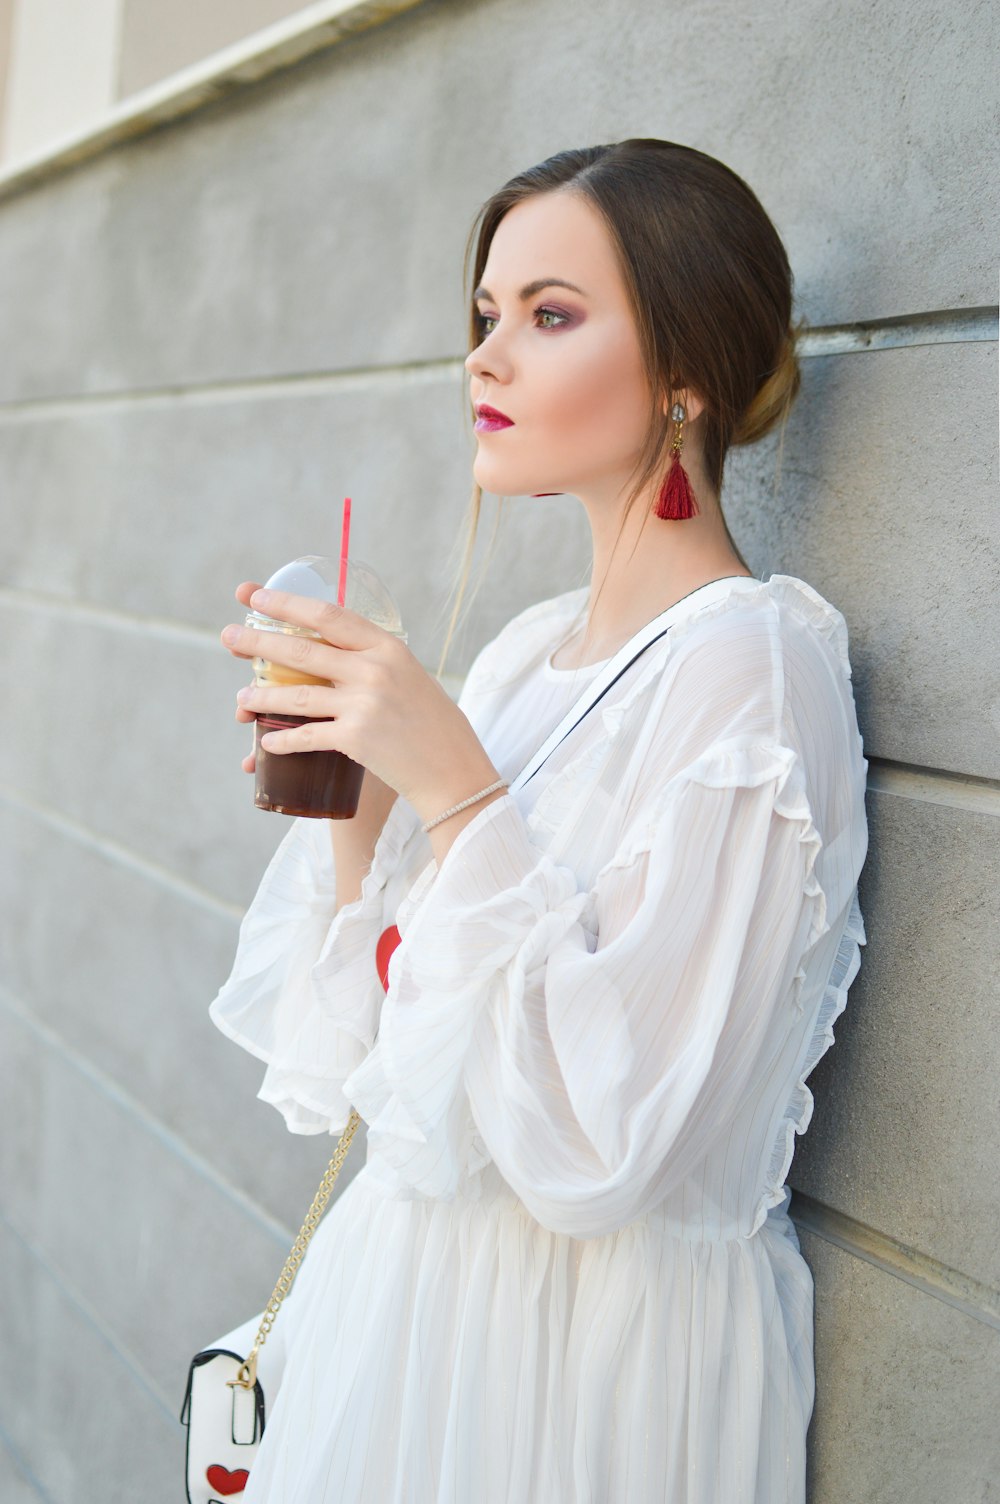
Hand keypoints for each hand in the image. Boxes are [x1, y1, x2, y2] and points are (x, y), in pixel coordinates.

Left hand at [221, 585, 502, 828]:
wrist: (455, 772)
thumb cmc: (436, 727)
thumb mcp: (412, 679)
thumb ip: (377, 663)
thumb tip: (337, 654)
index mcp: (389, 647)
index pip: (329, 614)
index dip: (288, 603)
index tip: (257, 596)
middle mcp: (374, 669)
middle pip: (301, 649)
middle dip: (258, 641)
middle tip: (227, 636)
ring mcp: (364, 704)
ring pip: (296, 694)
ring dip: (261, 696)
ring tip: (240, 698)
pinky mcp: (355, 739)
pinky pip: (306, 735)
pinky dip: (282, 739)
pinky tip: (266, 741)